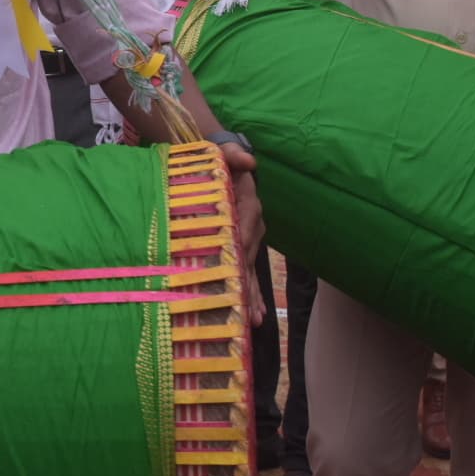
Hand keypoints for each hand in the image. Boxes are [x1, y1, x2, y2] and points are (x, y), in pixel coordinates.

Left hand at [217, 140, 265, 326]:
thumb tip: (249, 162)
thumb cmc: (220, 159)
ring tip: (254, 321)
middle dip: (251, 286)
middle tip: (252, 314)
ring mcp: (250, 236)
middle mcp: (253, 224)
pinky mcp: (244, 244)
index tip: (239, 272)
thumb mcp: (225, 153)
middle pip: (250, 258)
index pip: (245, 230)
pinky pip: (248, 269)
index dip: (243, 250)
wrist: (223, 161)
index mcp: (247, 205)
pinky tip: (254, 312)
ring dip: (253, 295)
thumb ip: (234, 155)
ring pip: (251, 269)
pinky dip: (251, 290)